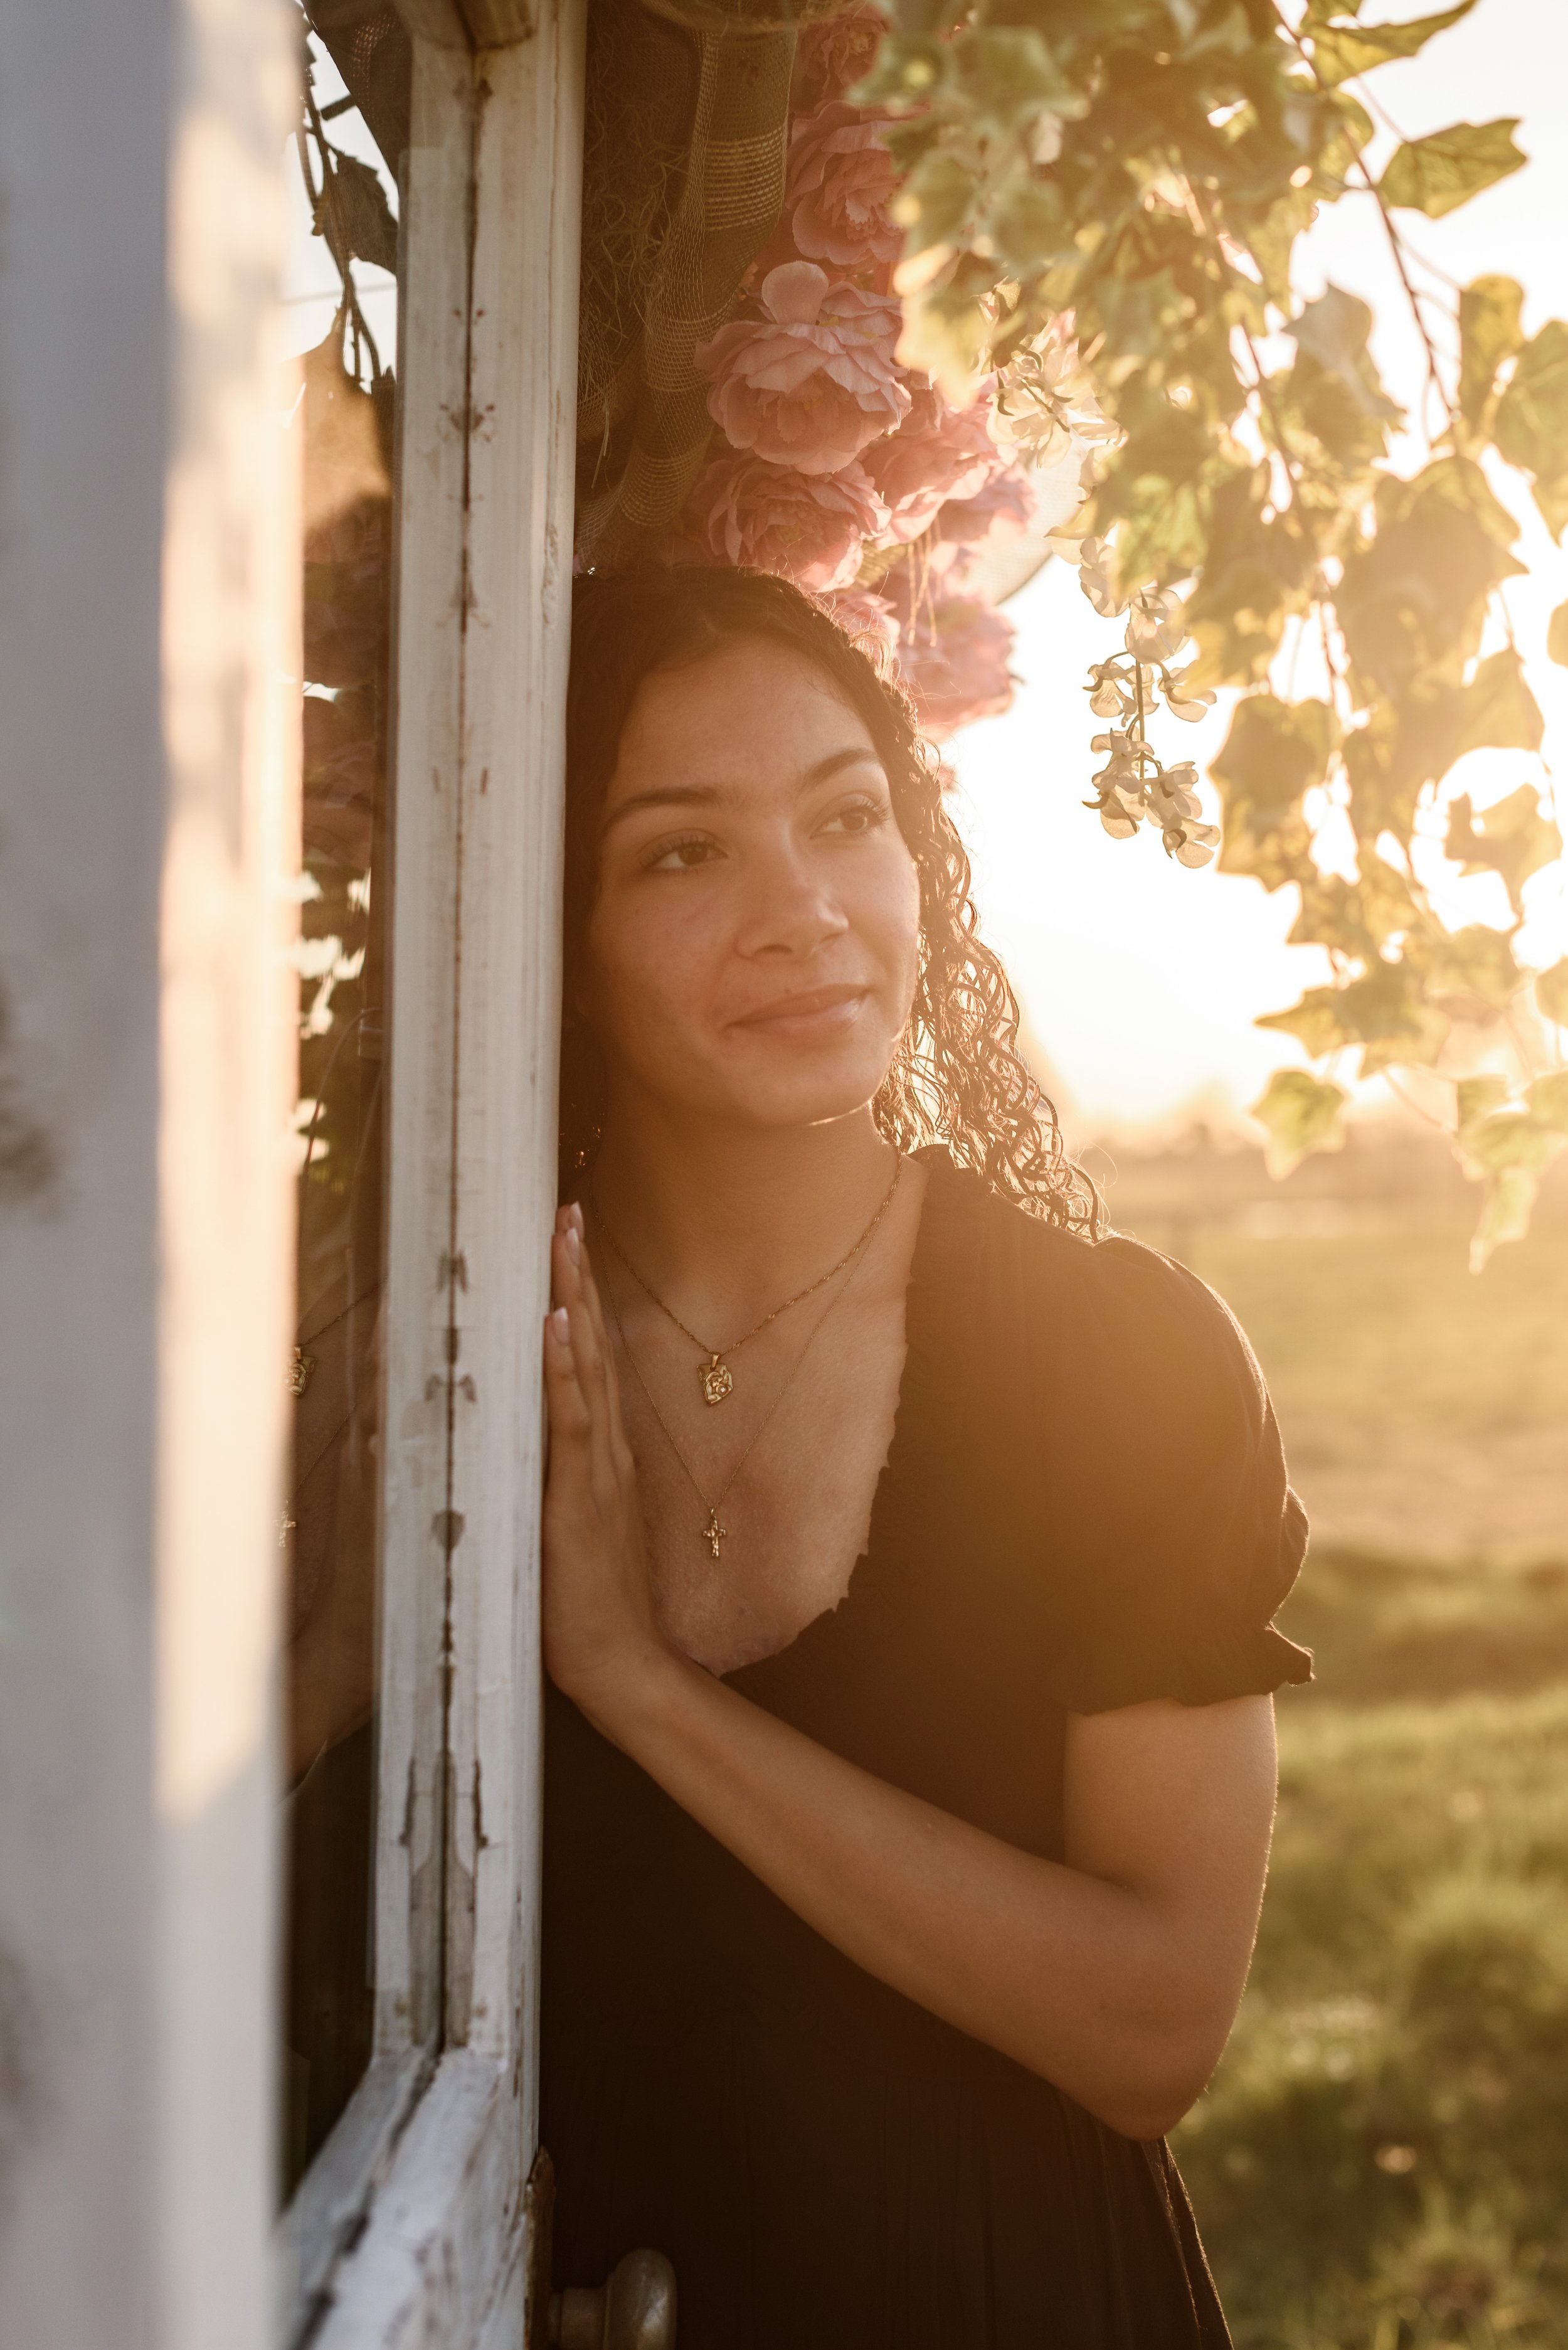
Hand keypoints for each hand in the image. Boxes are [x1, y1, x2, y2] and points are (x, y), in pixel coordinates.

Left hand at [542, 1203, 669, 1714]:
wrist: (625, 1667)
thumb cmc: (589, 1608)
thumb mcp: (565, 1528)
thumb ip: (553, 1483)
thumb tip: (521, 1446)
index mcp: (603, 1454)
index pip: (588, 1358)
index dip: (577, 1298)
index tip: (565, 1242)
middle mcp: (607, 1450)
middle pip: (591, 1343)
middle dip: (575, 1275)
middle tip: (564, 1211)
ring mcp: (599, 1470)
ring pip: (586, 1365)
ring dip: (573, 1299)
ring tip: (563, 1240)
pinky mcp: (581, 1499)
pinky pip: (575, 1422)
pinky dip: (567, 1370)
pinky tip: (560, 1327)